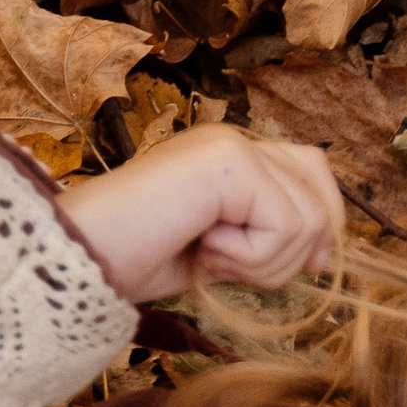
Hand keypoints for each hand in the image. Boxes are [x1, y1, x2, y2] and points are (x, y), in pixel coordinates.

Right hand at [54, 124, 340, 301]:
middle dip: (294, 250)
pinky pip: (286, 224)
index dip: (323, 224)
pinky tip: (204, 247)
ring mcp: (229, 145)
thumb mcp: (221, 253)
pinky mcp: (228, 161)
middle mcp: (232, 141)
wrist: (81, 263)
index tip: (306, 265)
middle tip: (235, 263)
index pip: (314, 170)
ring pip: (308, 219)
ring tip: (210, 255)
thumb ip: (267, 240)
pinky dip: (250, 256)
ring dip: (263, 262)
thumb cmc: (138, 260)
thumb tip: (325, 253)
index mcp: (230, 157)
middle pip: (321, 191)